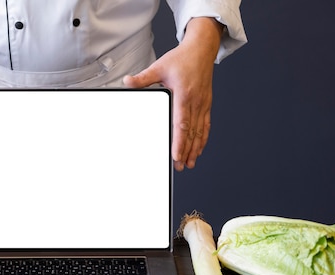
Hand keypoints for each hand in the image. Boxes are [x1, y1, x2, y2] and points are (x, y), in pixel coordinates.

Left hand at [123, 18, 222, 170]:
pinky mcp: (206, 103)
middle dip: (186, 151)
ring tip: (190, 163)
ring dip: (195, 149)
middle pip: (191, 132)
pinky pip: (206, 124)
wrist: (201, 49)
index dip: (179, 142)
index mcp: (184, 95)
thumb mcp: (159, 66)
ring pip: (200, 131)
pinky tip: (199, 148)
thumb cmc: (182, 58)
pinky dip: (203, 138)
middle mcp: (196, 102)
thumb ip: (143, 78)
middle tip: (180, 166)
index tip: (176, 155)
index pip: (181, 124)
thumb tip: (127, 82)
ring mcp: (202, 103)